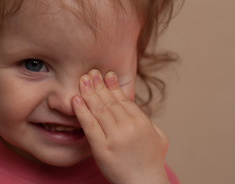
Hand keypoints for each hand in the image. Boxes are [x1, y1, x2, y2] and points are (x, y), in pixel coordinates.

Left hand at [72, 69, 169, 183]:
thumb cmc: (152, 161)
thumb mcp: (159, 137)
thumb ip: (148, 121)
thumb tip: (137, 109)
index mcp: (141, 122)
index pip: (124, 99)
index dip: (113, 86)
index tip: (107, 74)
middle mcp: (128, 126)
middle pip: (110, 101)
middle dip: (99, 84)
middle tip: (90, 72)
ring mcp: (114, 137)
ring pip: (99, 109)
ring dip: (89, 92)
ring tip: (82, 80)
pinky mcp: (102, 148)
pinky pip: (89, 125)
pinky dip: (81, 111)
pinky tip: (76, 99)